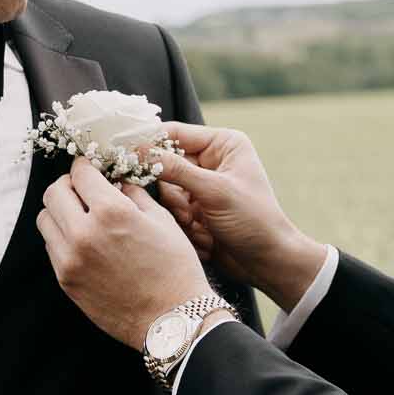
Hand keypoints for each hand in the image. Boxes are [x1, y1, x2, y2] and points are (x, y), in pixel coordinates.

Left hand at [37, 159, 211, 347]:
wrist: (172, 319)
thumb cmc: (175, 270)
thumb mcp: (162, 220)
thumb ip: (133, 194)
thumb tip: (115, 182)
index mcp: (111, 212)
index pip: (81, 173)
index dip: (85, 165)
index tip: (89, 168)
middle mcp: (84, 233)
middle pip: (54, 193)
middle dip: (68, 185)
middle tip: (82, 189)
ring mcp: (70, 259)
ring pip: (45, 219)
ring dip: (60, 211)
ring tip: (80, 216)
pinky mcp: (66, 280)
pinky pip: (51, 247)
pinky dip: (61, 237)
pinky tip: (83, 241)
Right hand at [152, 122, 326, 310]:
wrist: (267, 261)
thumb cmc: (253, 220)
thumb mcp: (214, 191)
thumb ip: (175, 169)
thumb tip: (139, 151)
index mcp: (222, 144)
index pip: (175, 133)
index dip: (150, 143)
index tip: (126, 155)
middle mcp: (211, 161)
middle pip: (166, 164)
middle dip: (173, 191)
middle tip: (186, 209)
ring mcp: (202, 186)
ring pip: (166, 191)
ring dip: (179, 211)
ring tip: (198, 224)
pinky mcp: (196, 208)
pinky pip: (172, 210)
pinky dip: (184, 224)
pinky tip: (204, 236)